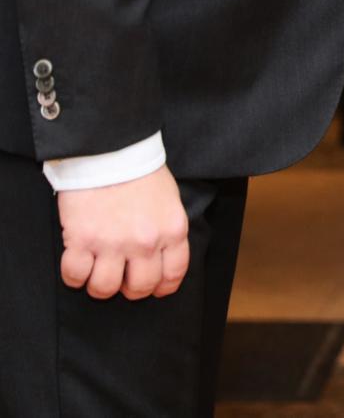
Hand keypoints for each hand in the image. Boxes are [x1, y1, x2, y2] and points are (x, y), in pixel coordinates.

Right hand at [56, 165, 190, 299]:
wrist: (111, 151)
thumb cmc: (141, 172)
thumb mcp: (169, 201)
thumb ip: (167, 230)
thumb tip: (162, 257)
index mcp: (172, 230)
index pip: (174, 274)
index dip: (162, 287)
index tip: (154, 289)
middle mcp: (146, 242)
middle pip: (139, 287)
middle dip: (130, 289)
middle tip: (121, 279)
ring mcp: (113, 243)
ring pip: (105, 288)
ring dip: (99, 286)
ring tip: (97, 272)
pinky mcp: (82, 240)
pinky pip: (75, 276)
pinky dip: (74, 276)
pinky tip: (77, 264)